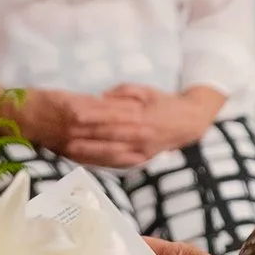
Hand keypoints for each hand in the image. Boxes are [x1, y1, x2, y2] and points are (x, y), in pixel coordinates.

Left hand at [59, 85, 208, 169]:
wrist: (189, 121)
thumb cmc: (164, 103)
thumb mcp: (146, 90)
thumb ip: (124, 92)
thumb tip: (102, 96)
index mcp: (140, 116)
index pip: (111, 118)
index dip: (92, 119)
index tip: (73, 118)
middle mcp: (140, 135)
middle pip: (109, 139)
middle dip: (87, 140)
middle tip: (65, 140)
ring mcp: (142, 150)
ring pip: (113, 154)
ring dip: (92, 155)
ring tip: (72, 153)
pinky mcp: (143, 159)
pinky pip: (121, 163)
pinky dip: (105, 164)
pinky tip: (89, 164)